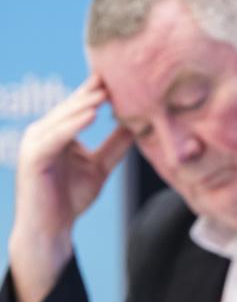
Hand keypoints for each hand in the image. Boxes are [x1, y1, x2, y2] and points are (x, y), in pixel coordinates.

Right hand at [10, 73, 132, 301]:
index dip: (101, 91)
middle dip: (94, 90)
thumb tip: (139, 125)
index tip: (126, 74)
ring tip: (106, 90)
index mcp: (58, 131)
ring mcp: (35, 142)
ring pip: (63, 118)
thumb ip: (115, 145)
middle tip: (117, 70)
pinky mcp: (33, 156)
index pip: (81, 105)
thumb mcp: (100, 166)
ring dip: (84, 103)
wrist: (52, 230)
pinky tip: (92, 115)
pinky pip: (55, 137)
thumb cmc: (71, 199)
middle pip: (72, 106)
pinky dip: (73, 125)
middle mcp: (44, 131)